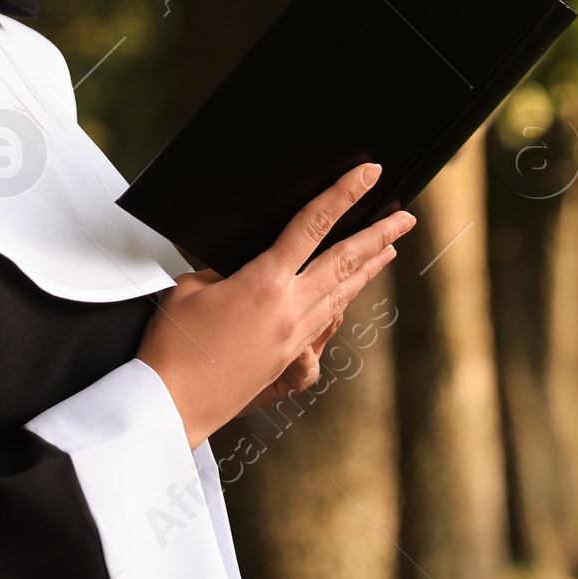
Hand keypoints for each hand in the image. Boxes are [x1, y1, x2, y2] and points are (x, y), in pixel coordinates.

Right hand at [136, 163, 414, 447]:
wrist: (171, 404)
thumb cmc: (173, 348)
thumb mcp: (191, 289)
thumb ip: (223, 272)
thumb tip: (242, 272)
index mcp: (265, 283)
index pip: (313, 225)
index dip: (343, 194)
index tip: (367, 174)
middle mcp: (290, 310)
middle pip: (346, 261)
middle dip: (380, 235)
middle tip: (406, 218)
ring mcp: (294, 338)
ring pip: (343, 295)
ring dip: (368, 269)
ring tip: (388, 251)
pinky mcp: (288, 362)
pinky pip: (325, 325)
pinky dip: (340, 305)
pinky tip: (345, 301)